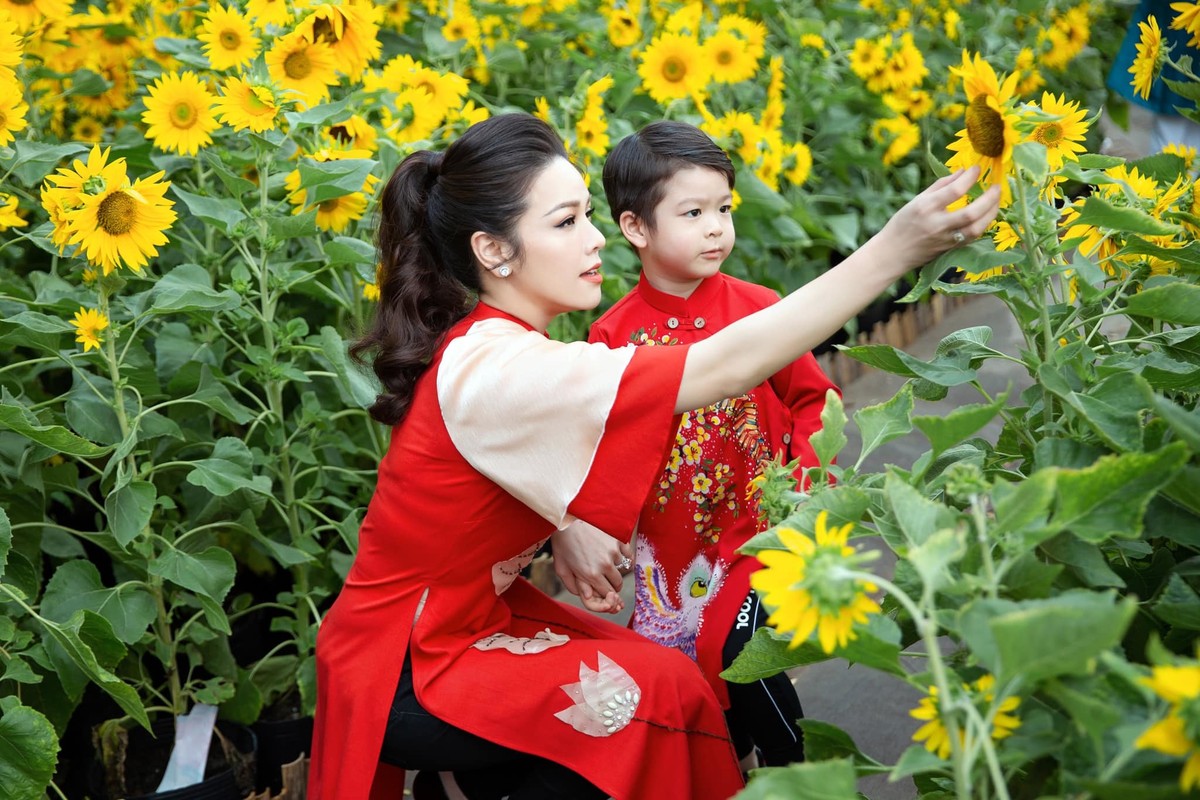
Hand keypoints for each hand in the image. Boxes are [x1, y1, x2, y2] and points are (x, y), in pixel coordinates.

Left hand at [551, 521, 630, 614]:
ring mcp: (614, 551)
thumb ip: (573, 586)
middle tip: (605, 577)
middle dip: (612, 583)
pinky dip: (624, 555)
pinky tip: (614, 551)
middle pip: (618, 583)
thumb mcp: (561, 567)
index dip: (607, 595)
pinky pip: (628, 554)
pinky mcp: (619, 539)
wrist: (568, 515)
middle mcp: (605, 565)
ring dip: (615, 566)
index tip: (606, 591)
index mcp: (591, 575)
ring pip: (621, 567)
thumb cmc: (563, 541)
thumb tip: (586, 595)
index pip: (608, 594)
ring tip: (603, 557)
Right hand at [877, 165, 1001, 271]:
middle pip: (971, 212)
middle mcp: (937, 224)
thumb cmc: (903, 223)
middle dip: (989, 198)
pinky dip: (983, 224)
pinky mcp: (950, 249)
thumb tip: (963, 171)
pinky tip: (987, 215)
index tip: (977, 168)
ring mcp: (945, 239)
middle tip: (997, 187)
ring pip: (976, 228)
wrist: (893, 253)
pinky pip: (973, 237)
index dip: (970, 177)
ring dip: (991, 213)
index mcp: (926, 207)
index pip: (955, 190)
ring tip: (996, 201)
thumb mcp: (917, 200)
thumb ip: (942, 185)